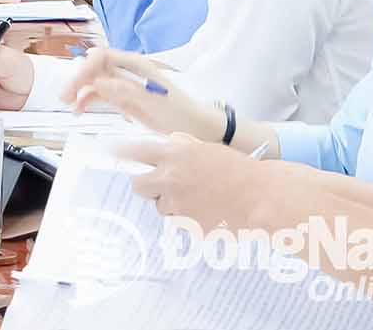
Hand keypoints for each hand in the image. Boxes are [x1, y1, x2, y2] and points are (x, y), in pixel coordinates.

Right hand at [63, 48, 223, 138]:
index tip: (74, 86)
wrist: (197, 128)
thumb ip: (125, 91)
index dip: (84, 68)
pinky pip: (99, 94)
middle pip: (93, 68)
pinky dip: (87, 101)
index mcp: (136, 65)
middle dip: (77, 80)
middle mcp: (127, 70)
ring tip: (69, 106)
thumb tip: (98, 81)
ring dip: (79, 91)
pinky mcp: (123, 97)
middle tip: (64, 98)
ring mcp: (124, 84)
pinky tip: (80, 111)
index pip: (101, 57)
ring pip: (93, 81)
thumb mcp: (153, 103)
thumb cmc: (179, 112)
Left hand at [118, 136, 280, 225]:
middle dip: (147, 186)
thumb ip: (180, 149)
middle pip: (138, 184)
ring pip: (159, 205)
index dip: (121, 153)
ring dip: (171, 204)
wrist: (263, 197)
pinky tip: (207, 212)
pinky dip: (187, 219)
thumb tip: (160, 149)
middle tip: (163, 186)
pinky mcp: (186, 224)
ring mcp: (177, 202)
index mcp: (175, 153)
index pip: (134, 151)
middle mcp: (170, 176)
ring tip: (199, 199)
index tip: (109, 153)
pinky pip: (177, 221)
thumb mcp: (206, 149)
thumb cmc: (240, 171)